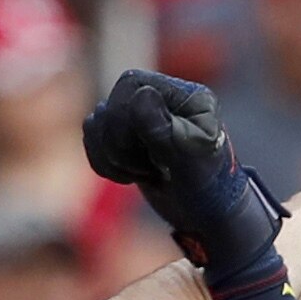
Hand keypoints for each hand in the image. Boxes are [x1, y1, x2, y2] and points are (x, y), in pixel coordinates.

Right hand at [83, 69, 282, 272]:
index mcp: (184, 95)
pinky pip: (93, 138)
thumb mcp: (189, 159)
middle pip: (110, 106)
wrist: (207, 214)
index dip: (128, 122)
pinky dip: (104, 163)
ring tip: (145, 173)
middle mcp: (161, 98)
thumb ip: (164, 128)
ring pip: (97, 122)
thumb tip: (140, 93)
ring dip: (113, 157)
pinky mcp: (126, 136)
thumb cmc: (207, 187)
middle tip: (149, 170)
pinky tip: (131, 177)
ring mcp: (141, 116)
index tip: (151, 155)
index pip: (130, 85)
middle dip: (120, 145)